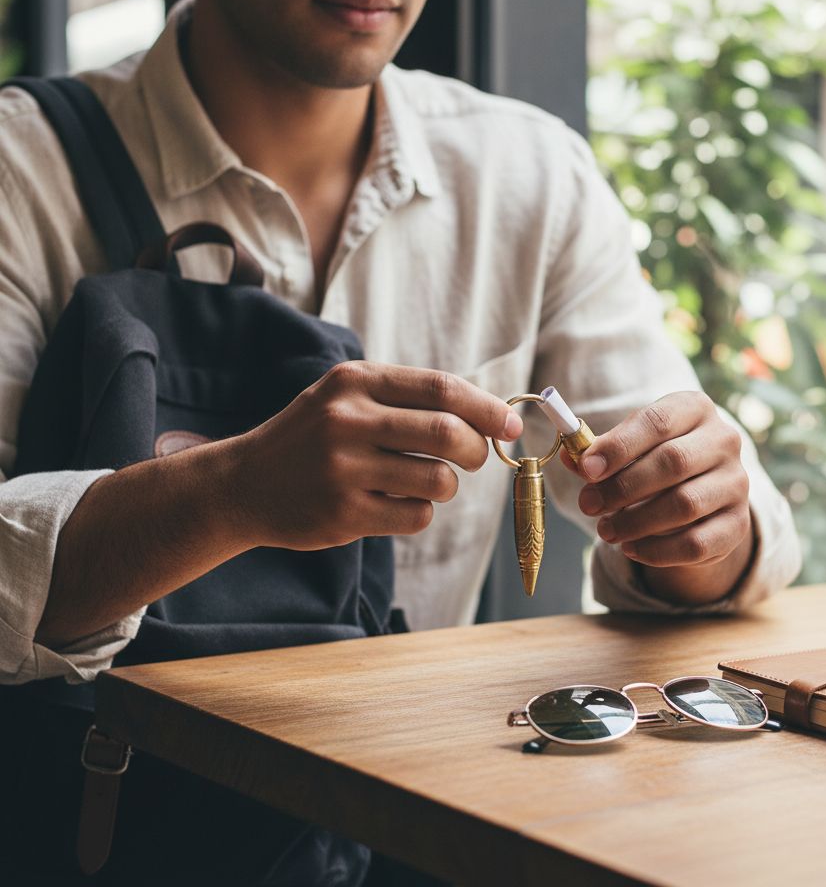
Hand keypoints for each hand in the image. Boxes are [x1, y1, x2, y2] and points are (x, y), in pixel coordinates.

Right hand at [225, 362, 522, 549]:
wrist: (243, 484)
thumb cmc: (312, 436)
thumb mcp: (348, 396)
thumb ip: (408, 398)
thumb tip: (490, 416)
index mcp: (356, 381)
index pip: (442, 388)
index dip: (487, 408)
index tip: (510, 424)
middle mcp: (347, 420)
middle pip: (448, 434)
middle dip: (477, 449)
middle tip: (475, 457)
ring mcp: (342, 469)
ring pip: (438, 480)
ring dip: (446, 485)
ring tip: (424, 481)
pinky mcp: (342, 514)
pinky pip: (416, 517)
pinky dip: (420, 513)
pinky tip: (395, 504)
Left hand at [568, 391, 753, 604]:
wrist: (700, 497)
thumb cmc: (653, 461)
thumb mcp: (627, 448)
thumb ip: (598, 453)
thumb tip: (571, 457)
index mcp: (694, 408)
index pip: (657, 421)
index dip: (619, 446)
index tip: (587, 470)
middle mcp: (724, 440)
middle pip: (673, 462)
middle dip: (623, 487)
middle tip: (588, 505)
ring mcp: (736, 482)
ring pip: (685, 504)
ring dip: (636, 521)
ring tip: (605, 530)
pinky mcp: (738, 524)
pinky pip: (697, 543)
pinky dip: (657, 550)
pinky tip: (631, 549)